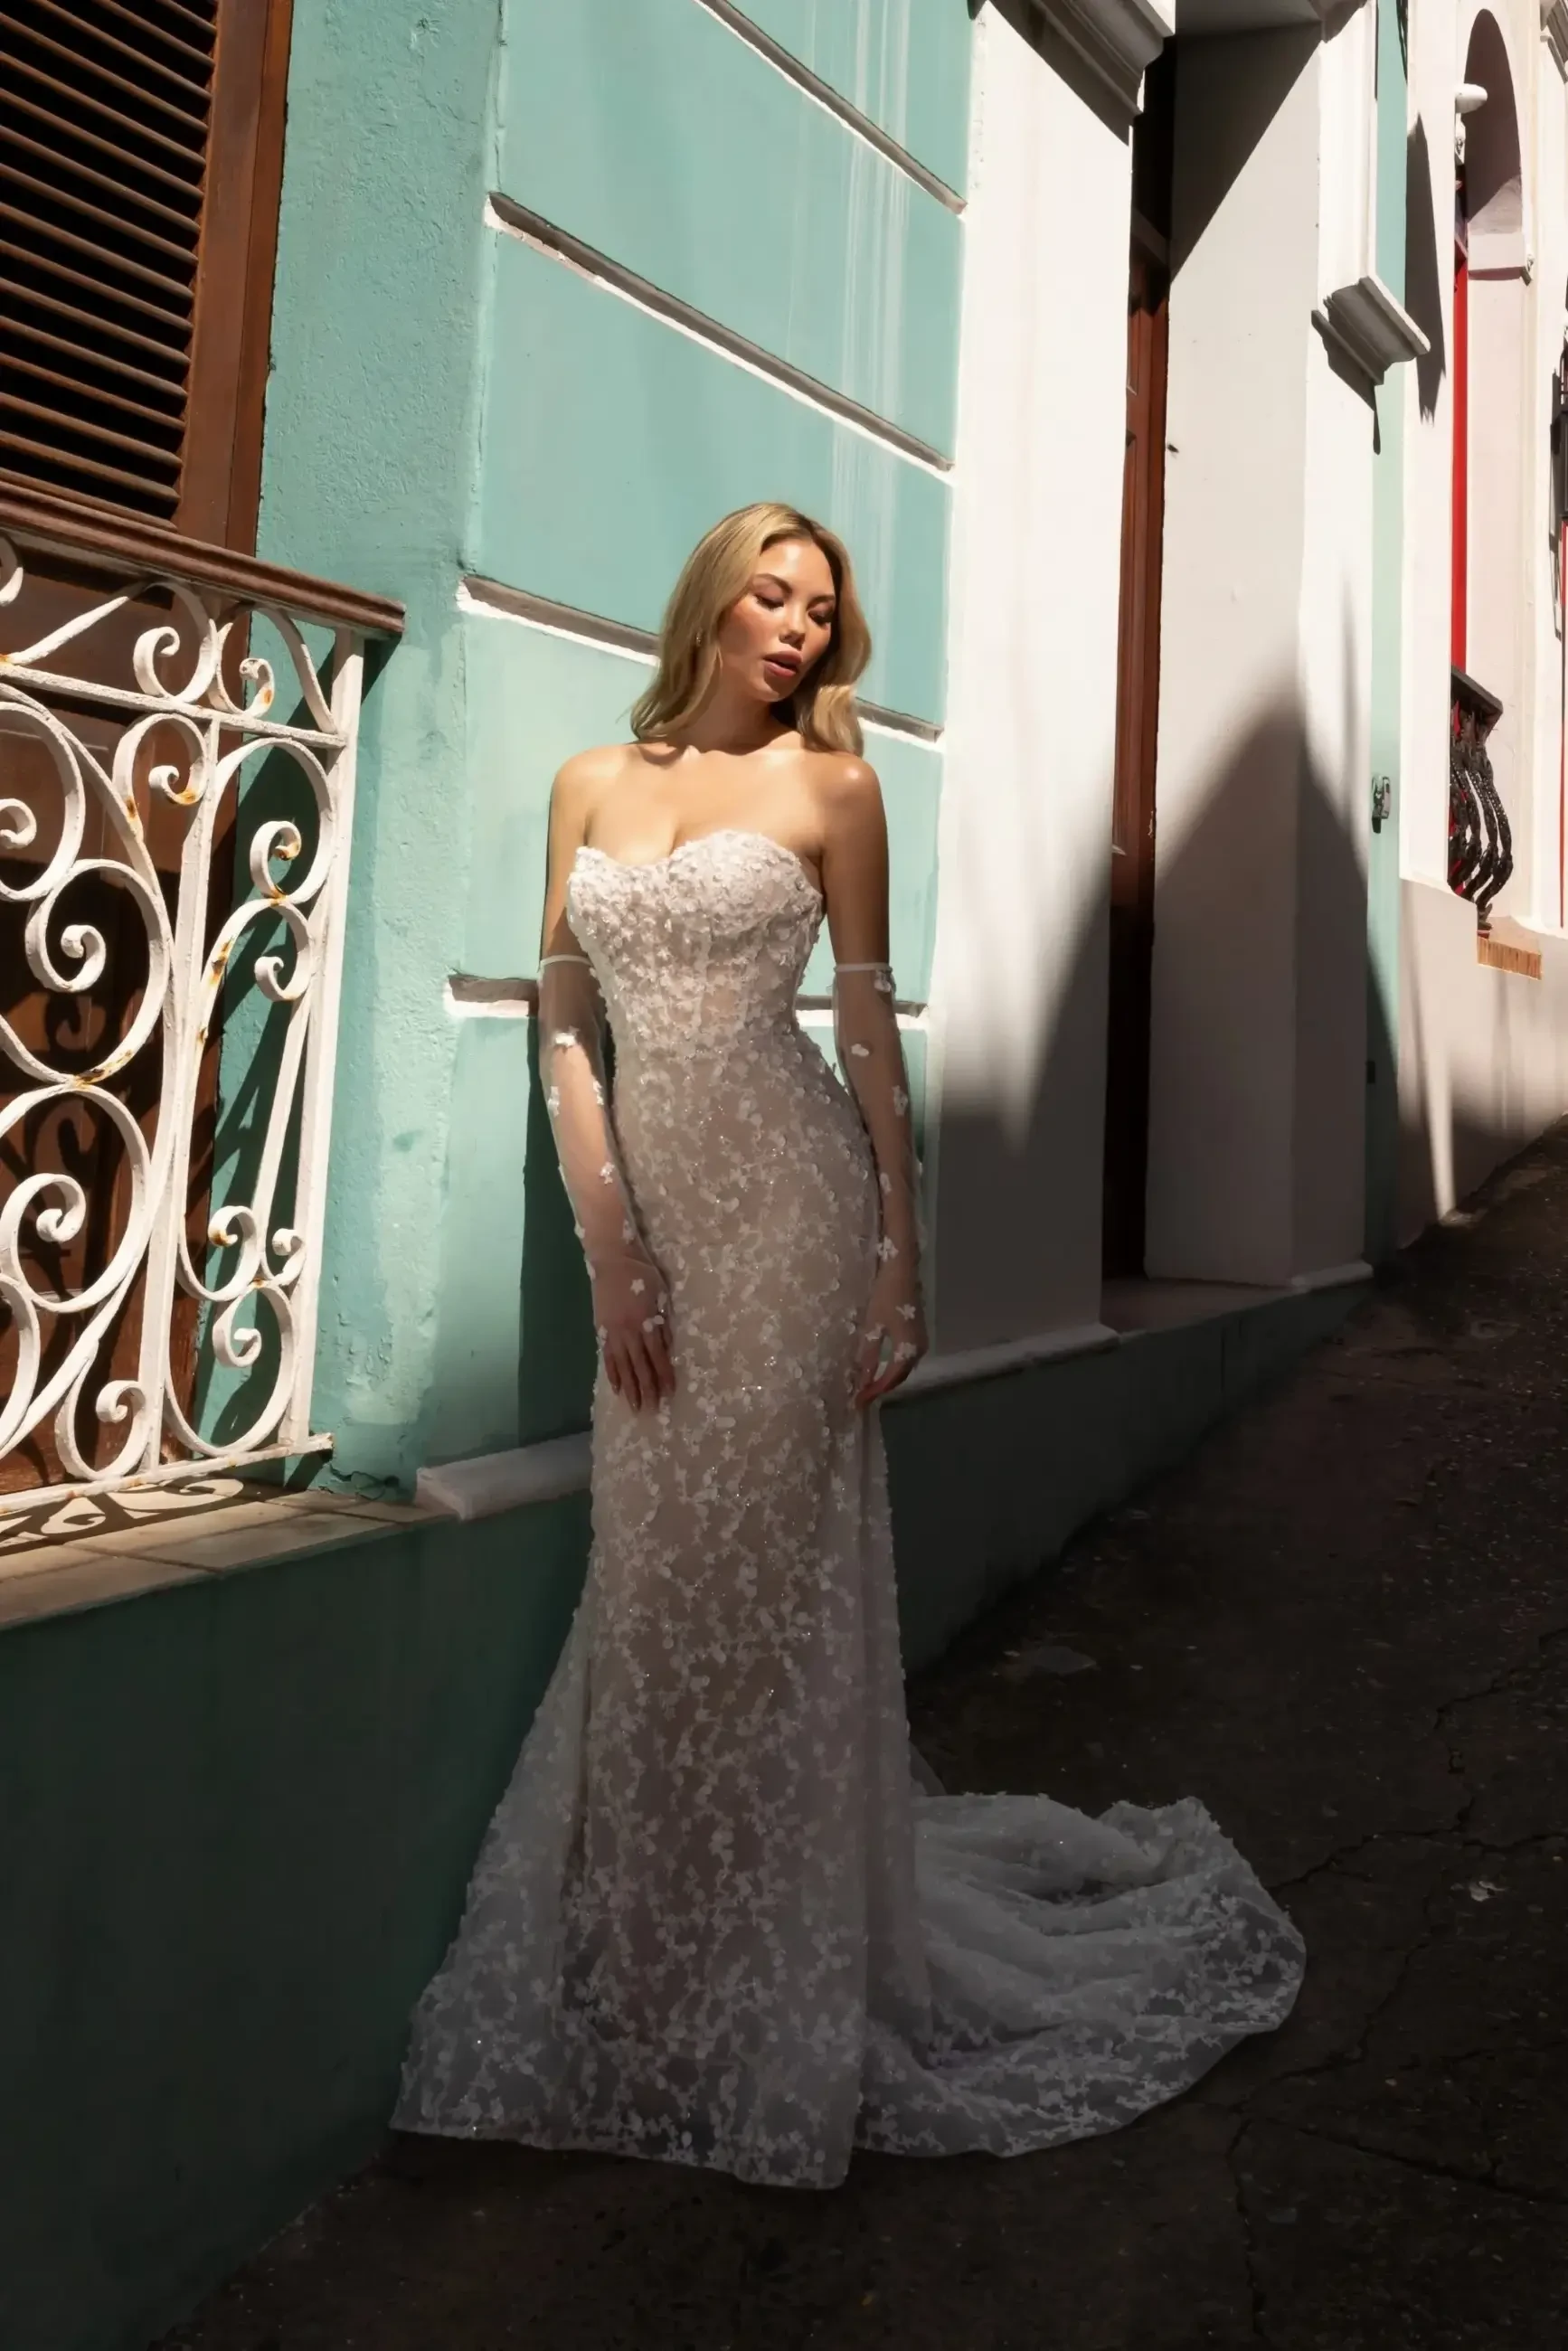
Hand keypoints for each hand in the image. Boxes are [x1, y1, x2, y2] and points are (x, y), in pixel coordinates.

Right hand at [591, 1252, 674, 1412]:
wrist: (612, 1259)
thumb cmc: (642, 1273)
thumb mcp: (661, 1295)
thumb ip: (663, 1322)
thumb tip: (666, 1348)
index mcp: (647, 1322)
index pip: (658, 1357)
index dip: (664, 1376)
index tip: (670, 1393)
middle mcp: (630, 1332)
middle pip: (640, 1367)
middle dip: (647, 1389)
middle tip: (652, 1410)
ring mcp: (613, 1333)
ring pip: (623, 1367)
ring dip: (629, 1388)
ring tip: (634, 1407)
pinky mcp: (601, 1330)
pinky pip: (608, 1358)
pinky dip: (613, 1374)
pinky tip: (616, 1388)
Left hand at [853, 1258, 926, 1407]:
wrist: (902, 1271)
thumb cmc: (885, 1297)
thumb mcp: (873, 1328)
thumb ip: (869, 1356)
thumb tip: (863, 1382)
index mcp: (908, 1350)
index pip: (891, 1378)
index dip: (875, 1391)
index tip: (859, 1401)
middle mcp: (919, 1349)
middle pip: (900, 1375)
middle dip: (881, 1387)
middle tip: (862, 1396)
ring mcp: (921, 1340)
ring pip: (904, 1367)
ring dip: (888, 1377)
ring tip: (869, 1385)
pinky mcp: (918, 1333)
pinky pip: (906, 1357)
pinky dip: (893, 1365)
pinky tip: (881, 1367)